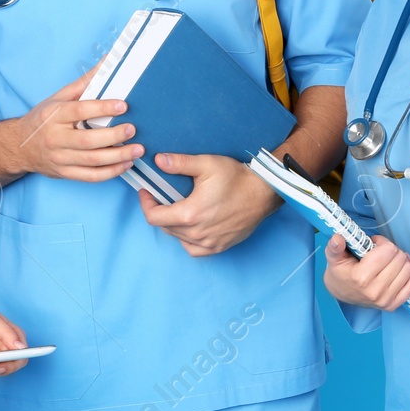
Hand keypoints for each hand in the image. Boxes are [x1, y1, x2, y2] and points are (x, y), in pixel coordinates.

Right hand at [9, 65, 143, 181]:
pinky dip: (110, 172)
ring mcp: (60, 158)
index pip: (80, 111)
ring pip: (91, 161)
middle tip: (133, 129)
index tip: (123, 105)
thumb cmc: (42, 119)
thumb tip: (107, 62)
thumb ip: (84, 83)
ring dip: (117, 156)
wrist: (19, 147)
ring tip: (136, 150)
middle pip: (87, 140)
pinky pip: (90, 176)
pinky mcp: (65, 173)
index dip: (103, 108)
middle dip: (113, 136)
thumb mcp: (58, 98)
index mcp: (54, 115)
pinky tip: (125, 164)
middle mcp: (56, 138)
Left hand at [138, 153, 279, 256]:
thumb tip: (158, 161)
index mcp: (190, 214)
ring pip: (178, 238)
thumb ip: (179, 163)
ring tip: (176, 209)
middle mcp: (198, 233)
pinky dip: (187, 239)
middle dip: (159, 211)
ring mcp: (209, 243)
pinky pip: (194, 249)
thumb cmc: (237, 179)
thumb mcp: (207, 164)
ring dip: (172, 225)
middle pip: (165, 227)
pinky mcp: (219, 246)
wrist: (263, 193)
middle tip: (161, 196)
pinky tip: (191, 226)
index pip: (154, 217)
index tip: (146, 192)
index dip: (146, 204)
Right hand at [323, 234, 409, 310]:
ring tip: (391, 259)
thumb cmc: (340, 272)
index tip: (374, 243)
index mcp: (360, 277)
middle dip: (392, 250)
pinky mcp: (393, 305)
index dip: (382, 242)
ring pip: (408, 269)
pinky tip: (404, 266)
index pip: (387, 251)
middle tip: (382, 251)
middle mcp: (375, 291)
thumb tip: (337, 238)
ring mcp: (385, 300)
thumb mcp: (334, 258)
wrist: (342, 293)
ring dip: (402, 259)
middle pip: (399, 259)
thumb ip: (335, 247)